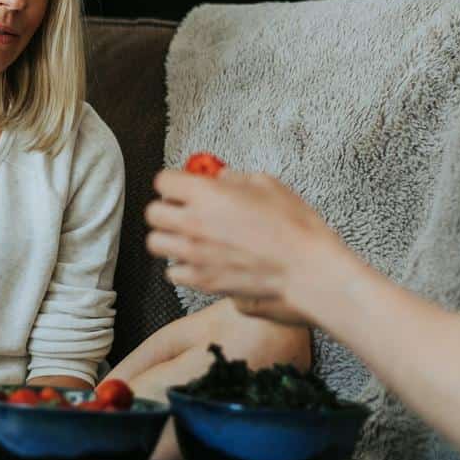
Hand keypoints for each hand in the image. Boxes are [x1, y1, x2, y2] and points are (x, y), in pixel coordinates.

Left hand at [144, 168, 348, 327]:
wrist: (307, 269)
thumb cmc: (294, 227)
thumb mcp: (267, 185)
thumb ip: (235, 179)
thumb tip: (221, 179)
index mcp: (207, 195)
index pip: (163, 181)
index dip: (175, 181)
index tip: (184, 185)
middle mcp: (193, 224)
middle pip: (152, 212)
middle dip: (166, 208)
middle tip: (184, 209)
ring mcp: (195, 255)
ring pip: (156, 243)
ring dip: (169, 237)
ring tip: (189, 236)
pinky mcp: (202, 281)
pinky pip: (172, 272)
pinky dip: (181, 266)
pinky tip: (199, 260)